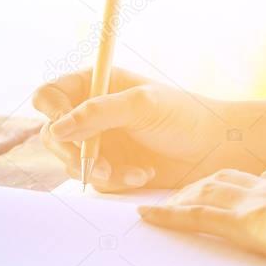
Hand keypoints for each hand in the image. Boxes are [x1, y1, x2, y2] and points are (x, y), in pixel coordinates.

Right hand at [32, 68, 229, 191]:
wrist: (214, 150)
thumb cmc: (184, 116)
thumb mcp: (142, 105)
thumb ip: (98, 112)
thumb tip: (56, 129)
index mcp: (95, 85)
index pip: (51, 95)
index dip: (50, 111)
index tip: (64, 129)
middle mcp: (91, 112)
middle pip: (53, 134)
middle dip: (74, 153)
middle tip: (98, 166)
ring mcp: (98, 141)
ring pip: (72, 162)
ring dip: (101, 170)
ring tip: (135, 171)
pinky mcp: (109, 167)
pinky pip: (95, 180)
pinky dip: (116, 180)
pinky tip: (143, 174)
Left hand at [138, 168, 265, 265]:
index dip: (253, 183)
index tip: (246, 188)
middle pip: (234, 178)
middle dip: (208, 183)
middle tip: (188, 191)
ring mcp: (263, 200)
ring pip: (210, 191)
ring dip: (183, 197)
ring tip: (163, 205)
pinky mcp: (248, 221)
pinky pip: (198, 216)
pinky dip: (169, 215)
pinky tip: (147, 216)